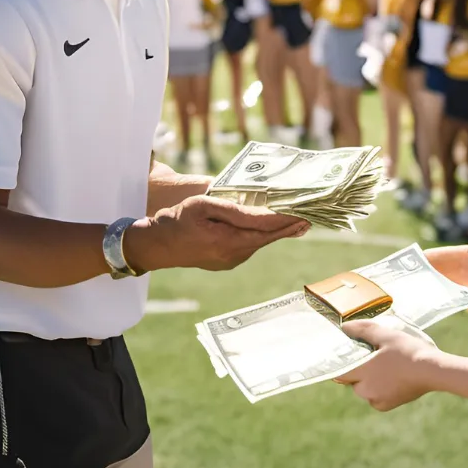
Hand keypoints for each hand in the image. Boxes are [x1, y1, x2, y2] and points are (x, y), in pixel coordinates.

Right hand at [126, 196, 308, 273]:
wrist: (157, 246)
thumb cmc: (177, 220)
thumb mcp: (203, 206)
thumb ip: (235, 210)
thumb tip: (263, 214)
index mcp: (228, 240)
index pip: (266, 229)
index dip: (287, 220)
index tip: (305, 214)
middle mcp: (233, 255)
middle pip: (267, 238)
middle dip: (288, 227)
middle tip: (310, 218)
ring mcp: (230, 261)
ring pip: (258, 242)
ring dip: (274, 231)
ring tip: (294, 219)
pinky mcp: (226, 262)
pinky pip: (248, 246)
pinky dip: (260, 236)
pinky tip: (268, 227)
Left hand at [334, 319, 440, 410]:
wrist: (432, 370)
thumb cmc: (407, 351)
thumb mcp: (385, 335)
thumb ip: (362, 330)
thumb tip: (344, 327)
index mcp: (362, 373)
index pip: (339, 373)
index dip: (341, 364)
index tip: (349, 355)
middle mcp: (366, 391)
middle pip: (353, 381)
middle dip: (359, 371)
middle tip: (372, 357)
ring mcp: (377, 400)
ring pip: (364, 390)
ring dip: (369, 380)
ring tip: (385, 366)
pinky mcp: (387, 406)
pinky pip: (376, 397)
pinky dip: (380, 389)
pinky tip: (392, 377)